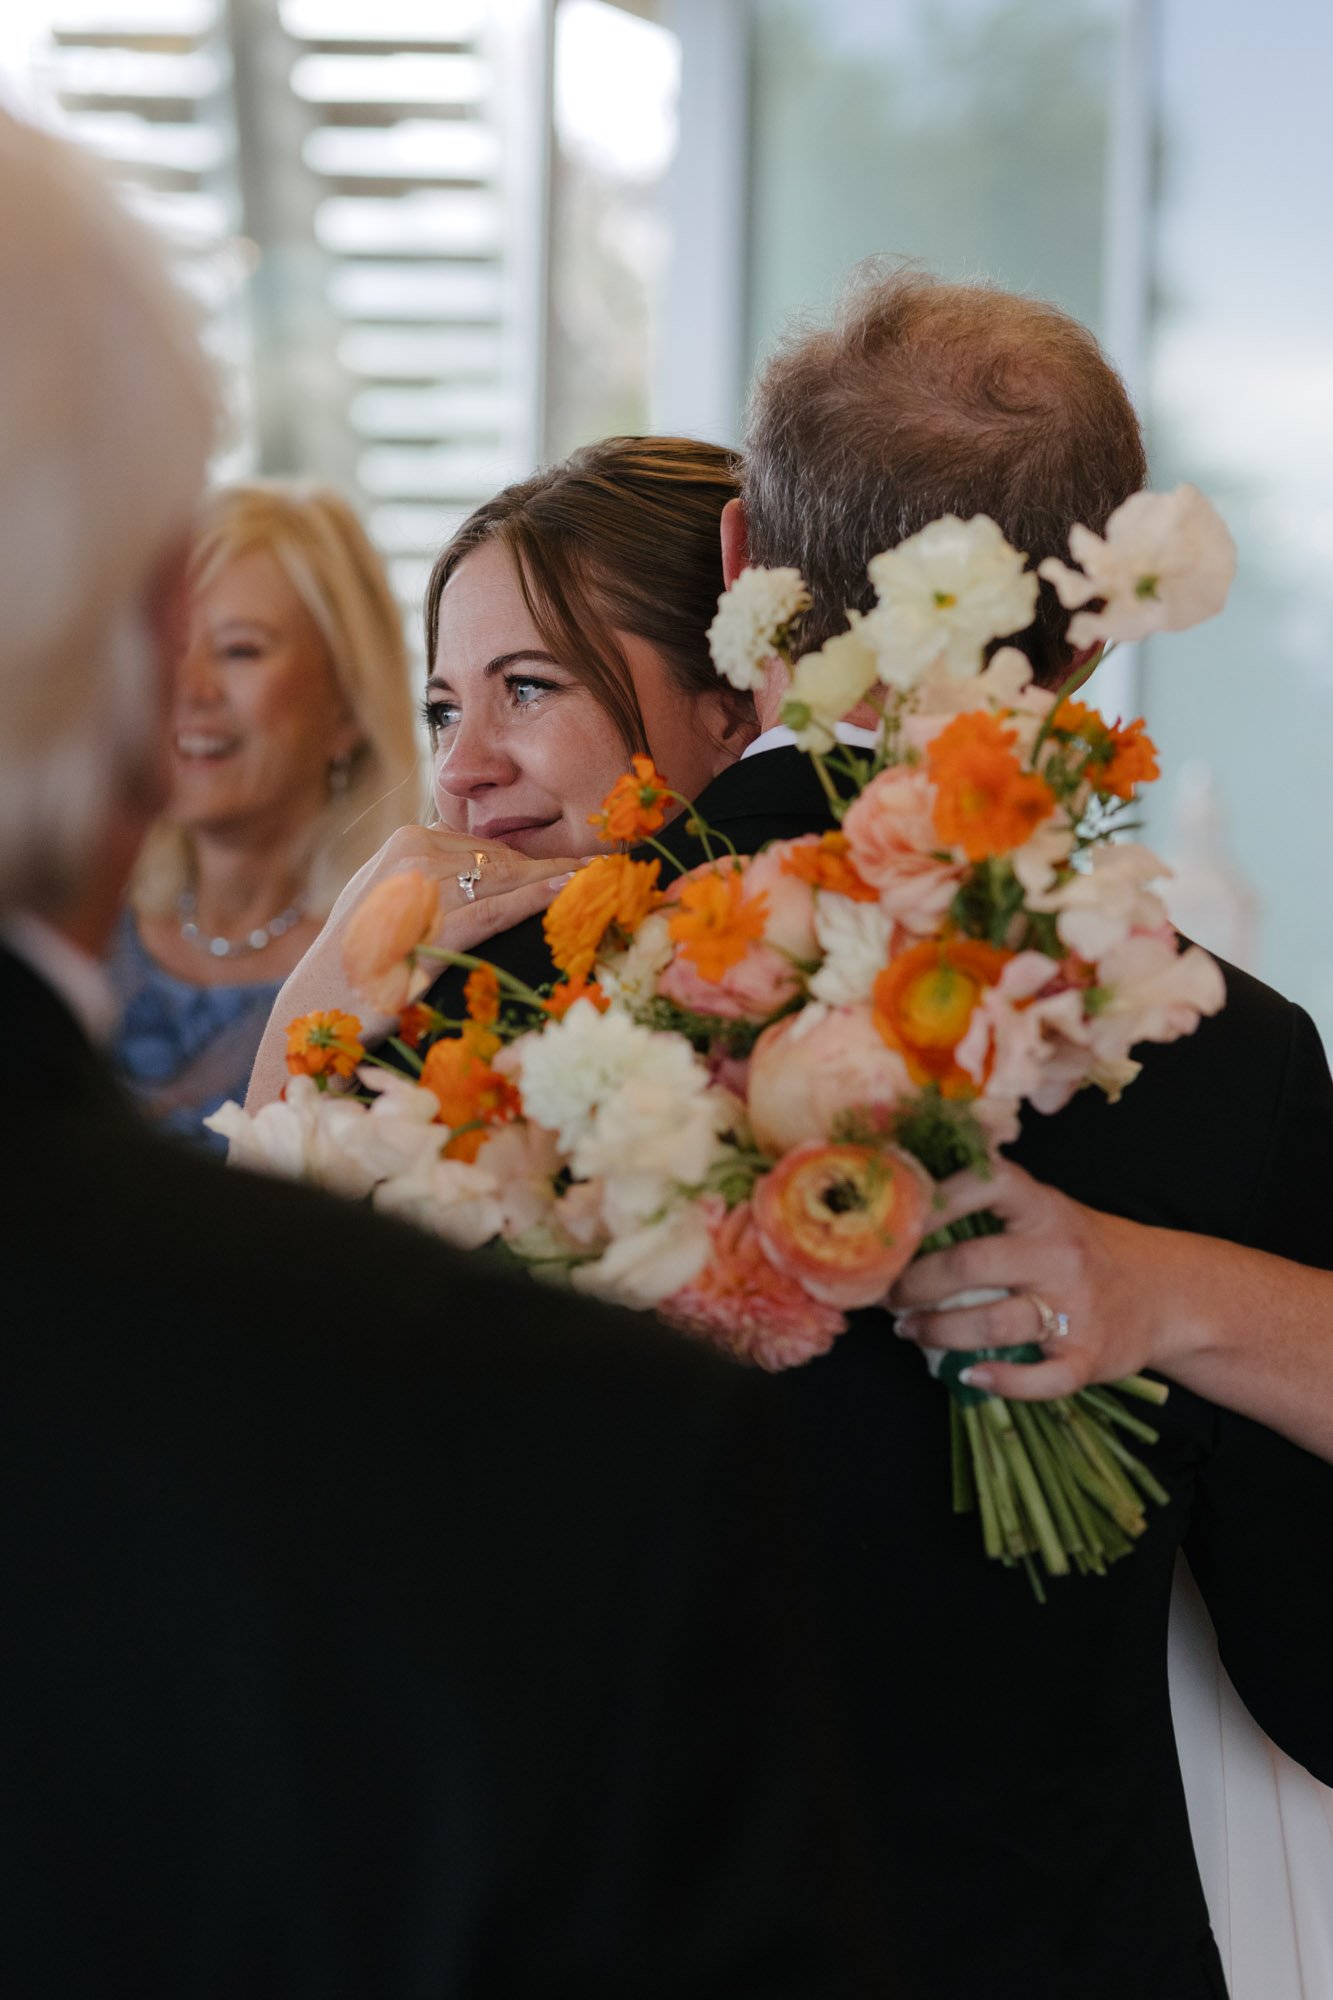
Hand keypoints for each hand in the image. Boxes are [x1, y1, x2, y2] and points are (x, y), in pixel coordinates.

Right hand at [245, 826, 582, 1109]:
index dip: (531, 864)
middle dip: (551, 870)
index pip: (485, 848)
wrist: (318, 1006)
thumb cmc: (358, 961)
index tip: (574, 870)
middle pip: (503, 860)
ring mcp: (425, 888)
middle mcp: (416, 853)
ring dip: (558, 881)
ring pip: (508, 879)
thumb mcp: (391, 902)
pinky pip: (499, 909)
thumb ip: (432, 881)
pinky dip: (540, 898)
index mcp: (407, 841)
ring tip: (602, 880)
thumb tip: (484, 877)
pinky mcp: (435, 928)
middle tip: (602, 873)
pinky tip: (573, 890)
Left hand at [888, 1159, 1172, 1397]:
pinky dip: (1000, 1381)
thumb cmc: (1087, 1249)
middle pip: (970, 1264)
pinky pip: (1039, 1378)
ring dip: (937, 1332)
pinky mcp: (1089, 1357)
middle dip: (914, 1283)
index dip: (933, 1201)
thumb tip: (904, 1218)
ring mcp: (1077, 1308)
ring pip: (992, 1324)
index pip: (984, 1184)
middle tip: (886, 1294)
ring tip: (910, 1330)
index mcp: (1044, 1209)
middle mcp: (1060, 1254)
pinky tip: (970, 1376)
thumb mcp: (1048, 1212)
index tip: (891, 1223)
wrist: (1169, 1293)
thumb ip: (991, 1209)